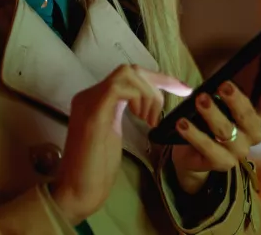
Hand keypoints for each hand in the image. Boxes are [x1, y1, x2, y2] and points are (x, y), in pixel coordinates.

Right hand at [53, 65, 190, 223]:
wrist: (78, 190)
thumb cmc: (97, 168)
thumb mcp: (115, 132)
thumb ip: (124, 113)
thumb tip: (148, 103)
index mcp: (95, 99)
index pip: (128, 76)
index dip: (159, 78)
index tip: (182, 88)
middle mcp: (89, 95)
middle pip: (129, 70)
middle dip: (158, 82)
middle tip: (168, 108)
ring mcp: (88, 102)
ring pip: (126, 74)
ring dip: (148, 94)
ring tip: (150, 121)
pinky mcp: (92, 114)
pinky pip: (118, 89)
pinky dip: (138, 99)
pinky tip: (141, 119)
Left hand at [169, 67, 260, 193]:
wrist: (193, 153)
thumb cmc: (211, 119)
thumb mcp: (220, 103)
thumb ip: (226, 91)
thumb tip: (221, 76)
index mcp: (257, 116)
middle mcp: (252, 135)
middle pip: (248, 117)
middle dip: (236, 100)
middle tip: (223, 85)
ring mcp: (238, 151)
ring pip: (227, 132)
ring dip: (213, 114)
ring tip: (200, 99)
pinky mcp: (221, 163)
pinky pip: (208, 148)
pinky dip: (194, 135)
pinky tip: (182, 123)